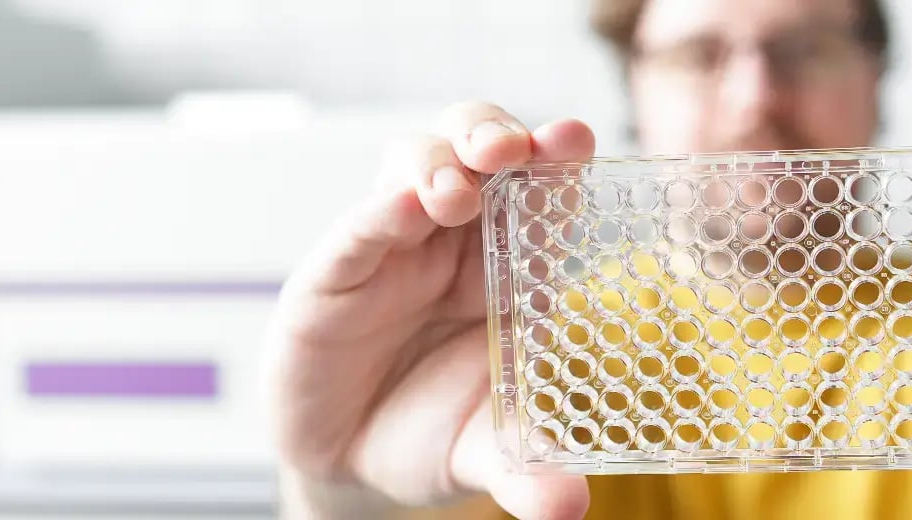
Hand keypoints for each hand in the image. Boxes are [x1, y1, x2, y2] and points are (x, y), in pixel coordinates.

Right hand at [264, 102, 594, 518]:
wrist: (347, 461)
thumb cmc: (430, 431)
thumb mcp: (487, 452)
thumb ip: (528, 472)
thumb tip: (570, 507)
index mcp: (512, 265)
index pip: (542, 189)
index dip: (558, 156)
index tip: (576, 139)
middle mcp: (456, 239)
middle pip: (477, 143)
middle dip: (497, 131)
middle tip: (513, 149)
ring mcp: (393, 245)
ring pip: (414, 160)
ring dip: (440, 161)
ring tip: (459, 191)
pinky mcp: (335, 271)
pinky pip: (357, 225)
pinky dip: (379, 210)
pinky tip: (401, 208)